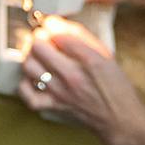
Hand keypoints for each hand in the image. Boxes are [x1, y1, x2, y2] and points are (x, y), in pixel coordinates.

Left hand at [16, 18, 144, 144]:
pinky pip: (28, 95)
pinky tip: (33, 77)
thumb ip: (82, 38)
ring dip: (30, 56)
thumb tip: (60, 25)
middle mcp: (72, 75)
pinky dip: (25, 84)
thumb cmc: (116, 88)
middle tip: (44, 39)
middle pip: (38, 46)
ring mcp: (60, 92)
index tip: (52, 25)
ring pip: (29, 66)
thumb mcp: (106, 55)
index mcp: (89, 60)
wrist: (120, 120)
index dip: (52, 25)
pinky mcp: (54, 106)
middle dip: (38, 37)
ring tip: (38, 55)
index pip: (58, 33)